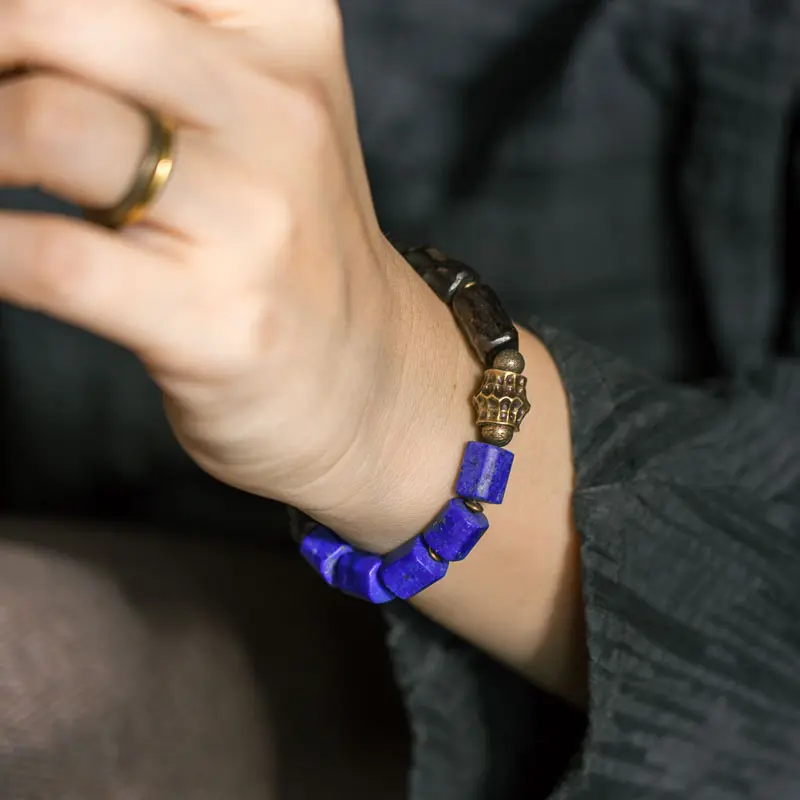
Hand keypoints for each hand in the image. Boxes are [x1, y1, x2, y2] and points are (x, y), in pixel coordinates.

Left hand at [0, 1, 586, 701]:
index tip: (21, 49)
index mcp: (288, 32)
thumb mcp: (259, 114)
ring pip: (48, 126)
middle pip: (63, 15)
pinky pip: (55, 259)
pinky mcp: (216, 318)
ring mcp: (253, 220)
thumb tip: (23, 33)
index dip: (35, 7)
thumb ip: (161, 50)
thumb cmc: (289, 243)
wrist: (368, 376)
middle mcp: (278, 113)